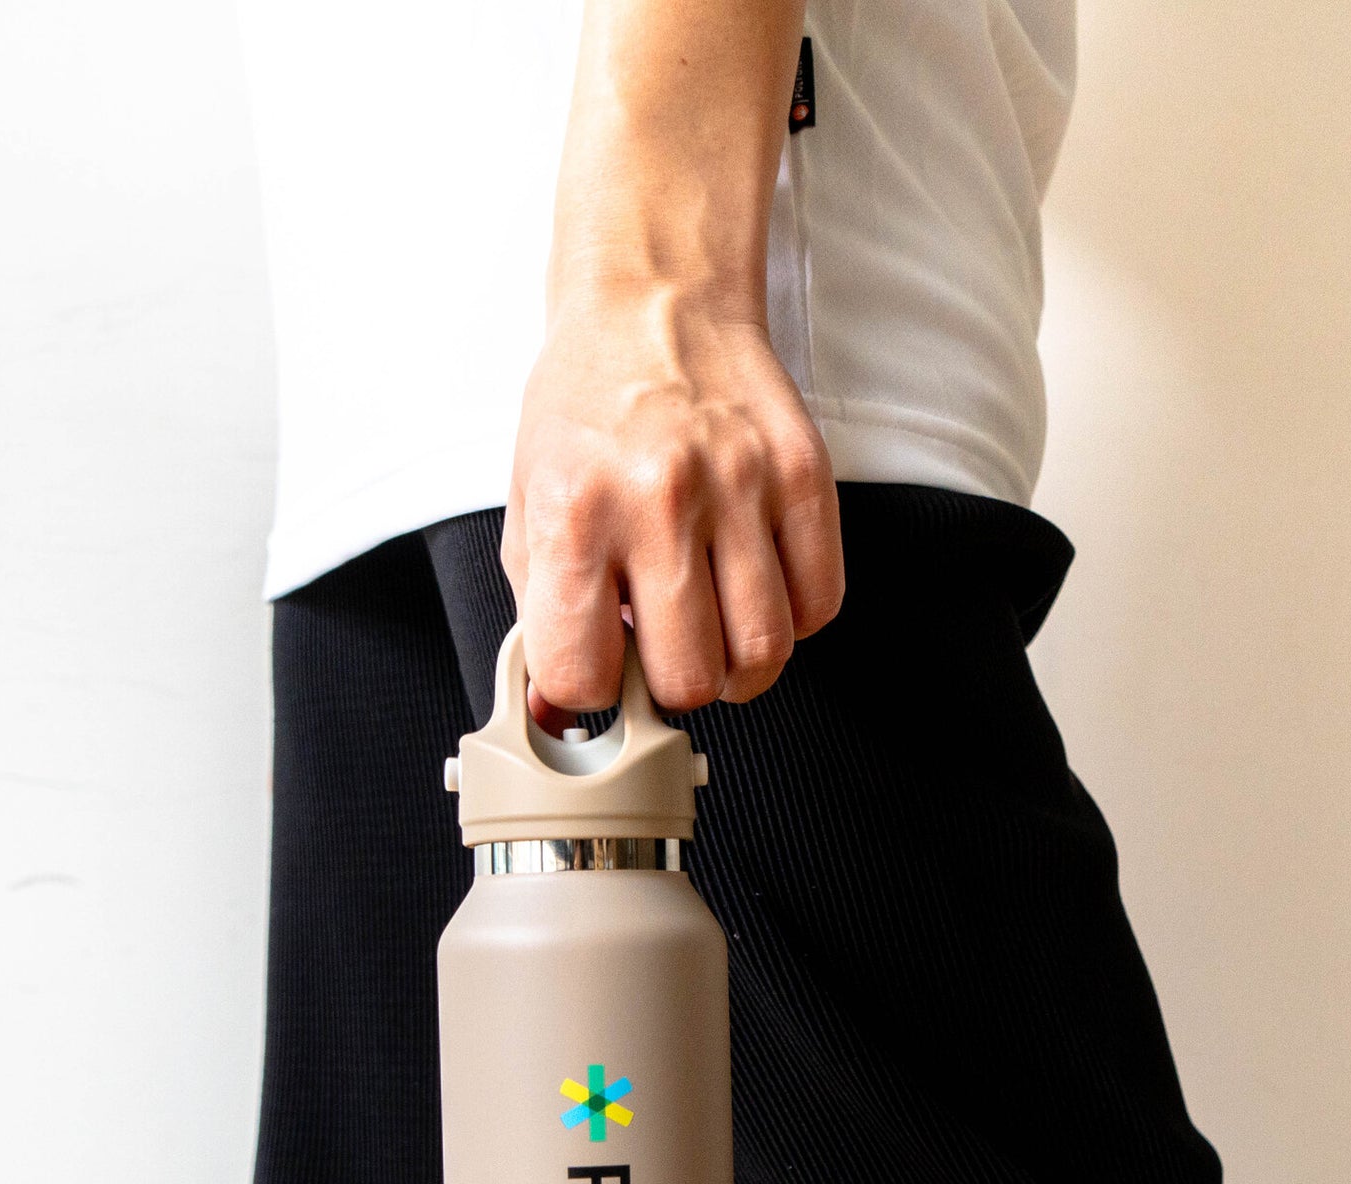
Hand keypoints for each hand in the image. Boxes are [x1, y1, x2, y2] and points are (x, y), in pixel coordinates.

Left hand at [503, 283, 842, 714]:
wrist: (654, 300)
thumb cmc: (588, 407)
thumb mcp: (531, 507)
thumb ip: (541, 615)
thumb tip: (559, 715)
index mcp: (575, 513)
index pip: (585, 674)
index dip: (592, 691)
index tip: (599, 670)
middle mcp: (659, 500)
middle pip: (690, 678)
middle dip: (674, 686)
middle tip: (664, 651)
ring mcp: (741, 486)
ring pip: (764, 653)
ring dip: (739, 666)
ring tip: (714, 631)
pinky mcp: (804, 474)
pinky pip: (820, 603)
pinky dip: (792, 619)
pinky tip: (757, 591)